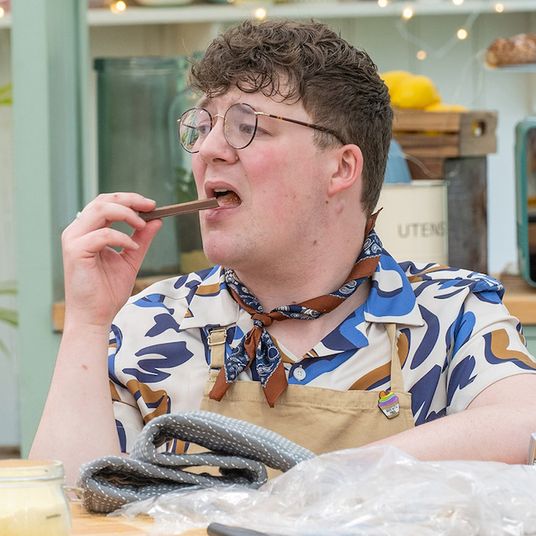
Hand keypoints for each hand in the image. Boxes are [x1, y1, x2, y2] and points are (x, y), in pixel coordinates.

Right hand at [61, 193, 162, 328]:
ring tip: (142, 225)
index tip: (151, 205)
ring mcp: (74, 240)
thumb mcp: (131, 259)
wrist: (95, 316)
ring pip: (100, 210)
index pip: (106, 203)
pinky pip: (102, 234)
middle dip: (130, 200)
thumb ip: (141, 239)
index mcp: (87, 231)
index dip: (129, 200)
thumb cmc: (107, 291)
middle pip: (103, 201)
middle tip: (151, 206)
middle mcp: (77, 231)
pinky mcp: (75, 251)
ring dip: (126, 214)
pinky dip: (122, 237)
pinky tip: (132, 248)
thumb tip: (156, 220)